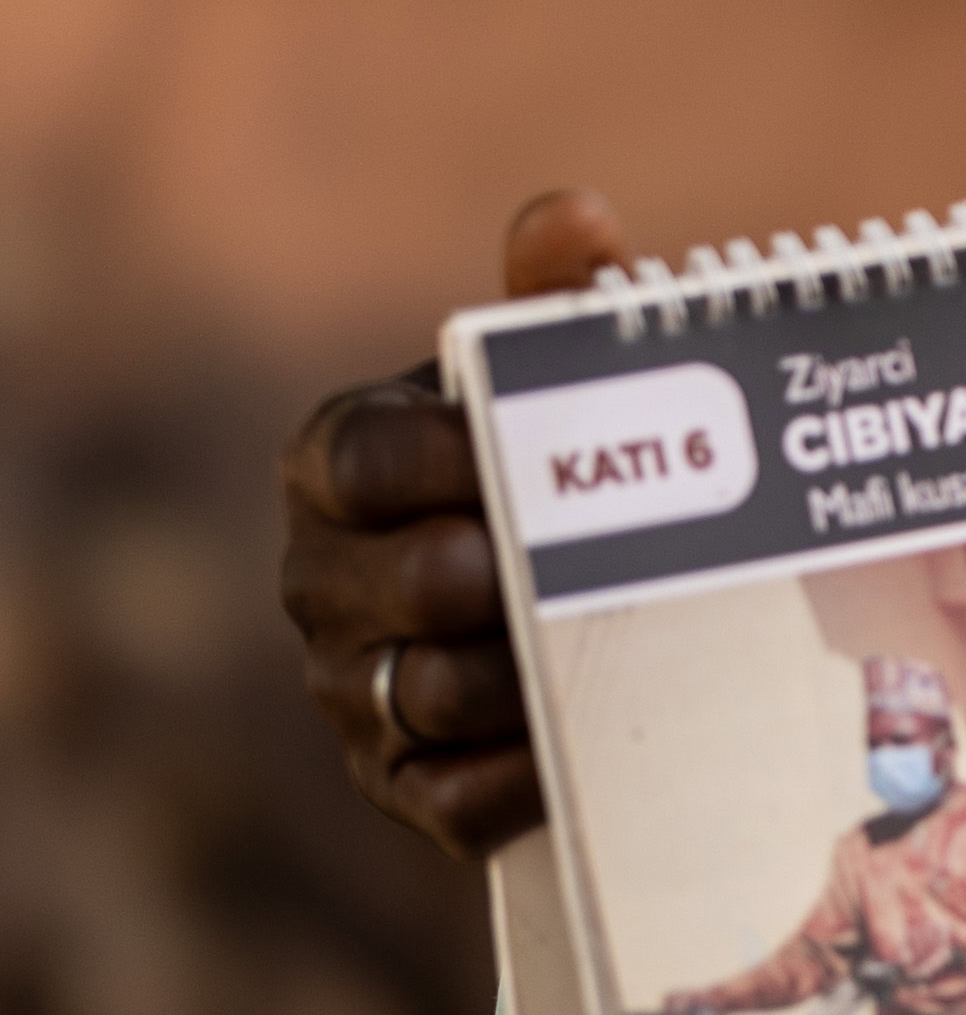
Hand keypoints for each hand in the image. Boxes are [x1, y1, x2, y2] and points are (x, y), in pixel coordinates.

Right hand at [281, 188, 631, 863]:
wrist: (575, 610)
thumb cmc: (549, 468)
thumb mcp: (556, 380)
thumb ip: (556, 298)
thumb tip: (573, 219)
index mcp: (342, 465)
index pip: (354, 454)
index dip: (427, 457)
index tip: (504, 452)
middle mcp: (326, 577)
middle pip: (390, 582)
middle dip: (470, 577)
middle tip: (545, 570)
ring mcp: (354, 686)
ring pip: (419, 693)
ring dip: (510, 679)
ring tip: (589, 658)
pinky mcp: (404, 781)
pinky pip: (446, 796)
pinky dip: (511, 779)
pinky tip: (575, 757)